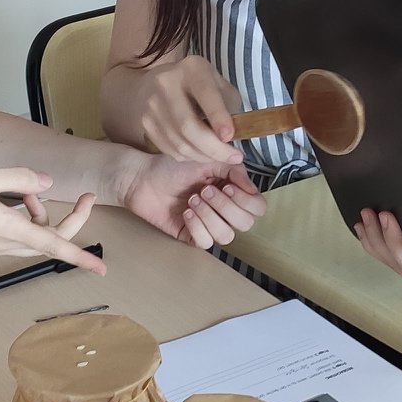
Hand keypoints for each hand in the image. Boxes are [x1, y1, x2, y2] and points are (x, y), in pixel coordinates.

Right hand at [0, 169, 104, 271]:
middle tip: (84, 196)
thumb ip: (18, 178)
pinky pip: (18, 234)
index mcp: (7, 229)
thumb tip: (47, 183)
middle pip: (52, 240)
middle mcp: (5, 243)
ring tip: (25, 190)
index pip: (54, 245)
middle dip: (72, 219)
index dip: (81, 257)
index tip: (102, 268)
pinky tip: (7, 197)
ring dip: (42, 213)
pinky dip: (24, 216)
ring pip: (35, 236)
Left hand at [120, 153, 267, 247]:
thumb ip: (233, 170)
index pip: (257, 208)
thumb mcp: (208, 160)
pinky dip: (197, 226)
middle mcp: (225, 211)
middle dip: (225, 206)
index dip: (245, 200)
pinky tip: (185, 212)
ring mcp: (209, 225)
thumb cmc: (174, 166)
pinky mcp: (192, 236)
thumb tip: (252, 187)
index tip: (226, 186)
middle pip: (245, 224)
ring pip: (226, 236)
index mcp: (233, 192)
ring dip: (210, 215)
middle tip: (204, 190)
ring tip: (192, 199)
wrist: (143, 177)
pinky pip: (205, 242)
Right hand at [131, 55, 244, 163]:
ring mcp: (152, 104)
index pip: (205, 93)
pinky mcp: (145, 123)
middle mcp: (166, 83)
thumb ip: (228, 106)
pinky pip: (170, 150)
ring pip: (180, 143)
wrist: (156, 84)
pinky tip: (200, 152)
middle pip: (188, 125)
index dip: (218, 116)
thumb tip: (232, 137)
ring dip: (204, 156)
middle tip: (234, 157)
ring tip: (219, 156)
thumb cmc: (198, 86)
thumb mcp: (218, 85)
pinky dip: (190, 157)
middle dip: (214, 148)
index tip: (230, 137)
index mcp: (192, 69)